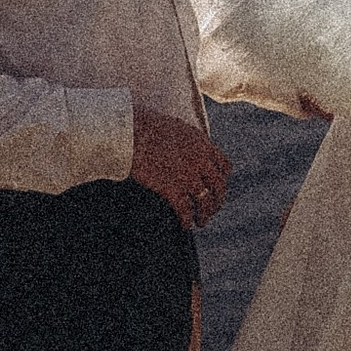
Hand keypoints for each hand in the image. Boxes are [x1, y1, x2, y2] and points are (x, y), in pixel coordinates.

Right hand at [131, 109, 231, 230]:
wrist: (127, 132)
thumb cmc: (143, 126)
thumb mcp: (174, 127)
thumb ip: (188, 140)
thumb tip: (189, 148)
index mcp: (202, 143)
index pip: (224, 166)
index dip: (222, 180)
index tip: (217, 189)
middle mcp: (200, 159)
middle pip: (218, 187)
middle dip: (216, 201)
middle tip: (211, 209)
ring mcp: (188, 175)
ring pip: (205, 202)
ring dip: (205, 215)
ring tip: (201, 222)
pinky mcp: (173, 188)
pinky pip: (186, 210)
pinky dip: (187, 220)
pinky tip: (185, 225)